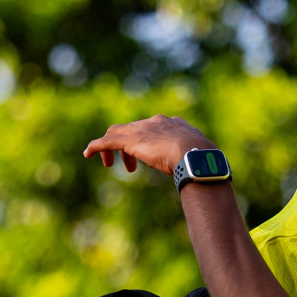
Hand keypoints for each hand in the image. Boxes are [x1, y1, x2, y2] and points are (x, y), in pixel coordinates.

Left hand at [82, 115, 215, 174]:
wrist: (195, 155)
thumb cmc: (204, 161)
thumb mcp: (201, 159)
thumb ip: (197, 161)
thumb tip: (208, 174)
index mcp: (173, 124)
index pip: (153, 128)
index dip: (147, 141)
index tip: (149, 155)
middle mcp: (155, 122)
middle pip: (133, 129)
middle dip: (129, 145)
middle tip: (131, 166)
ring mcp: (142, 129)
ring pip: (117, 133)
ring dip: (111, 148)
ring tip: (109, 164)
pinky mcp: (130, 140)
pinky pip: (106, 141)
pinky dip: (96, 147)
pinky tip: (87, 154)